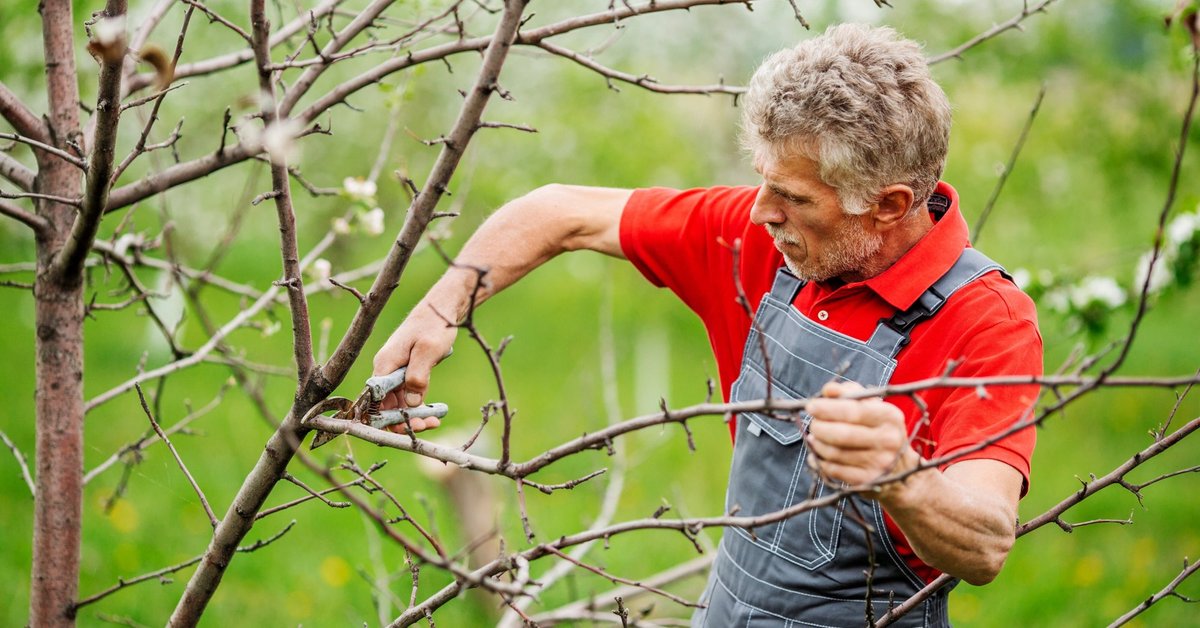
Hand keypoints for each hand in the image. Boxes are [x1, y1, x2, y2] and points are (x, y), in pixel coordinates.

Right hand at [372, 301, 457, 432]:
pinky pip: (410, 394)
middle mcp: (386, 369)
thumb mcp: (427, 350)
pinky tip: (434, 414)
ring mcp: (397, 371)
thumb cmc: (434, 324)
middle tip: (426, 427)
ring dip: (414, 415)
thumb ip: (417, 376)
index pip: (375, 400)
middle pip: (386, 404)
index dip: (386, 418)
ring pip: (399, 402)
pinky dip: (420, 405)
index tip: (404, 429)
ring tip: (434, 422)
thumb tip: (410, 403)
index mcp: (384, 364)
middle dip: (403, 420)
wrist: (442, 307)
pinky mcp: (408, 371)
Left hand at [803, 381, 919, 494]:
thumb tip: (828, 390)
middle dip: (819, 427)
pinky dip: (819, 461)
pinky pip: (833, 470)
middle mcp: (888, 440)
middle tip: (813, 424)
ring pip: (835, 453)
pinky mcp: (868, 481)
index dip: (828, 408)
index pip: (853, 411)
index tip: (811, 406)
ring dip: (817, 444)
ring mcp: (879, 463)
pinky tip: (818, 454)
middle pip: (842, 434)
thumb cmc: (877, 428)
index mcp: (890, 416)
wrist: (900, 468)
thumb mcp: (870, 405)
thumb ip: (848, 393)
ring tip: (815, 438)